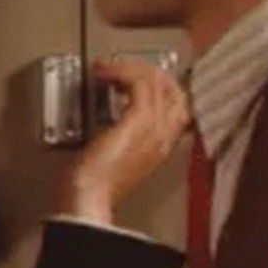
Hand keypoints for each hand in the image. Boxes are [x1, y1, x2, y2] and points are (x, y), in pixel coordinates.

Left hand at [54, 56, 189, 225]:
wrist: (87, 199)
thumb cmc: (93, 186)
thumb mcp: (116, 159)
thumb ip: (124, 139)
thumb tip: (113, 119)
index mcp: (163, 149)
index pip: (179, 107)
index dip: (160, 88)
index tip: (136, 79)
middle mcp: (166, 137)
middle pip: (176, 90)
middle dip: (150, 72)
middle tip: (123, 68)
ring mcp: (156, 128)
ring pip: (159, 82)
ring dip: (132, 67)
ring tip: (109, 68)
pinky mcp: (139, 121)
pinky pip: (141, 82)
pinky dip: (122, 70)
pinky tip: (104, 72)